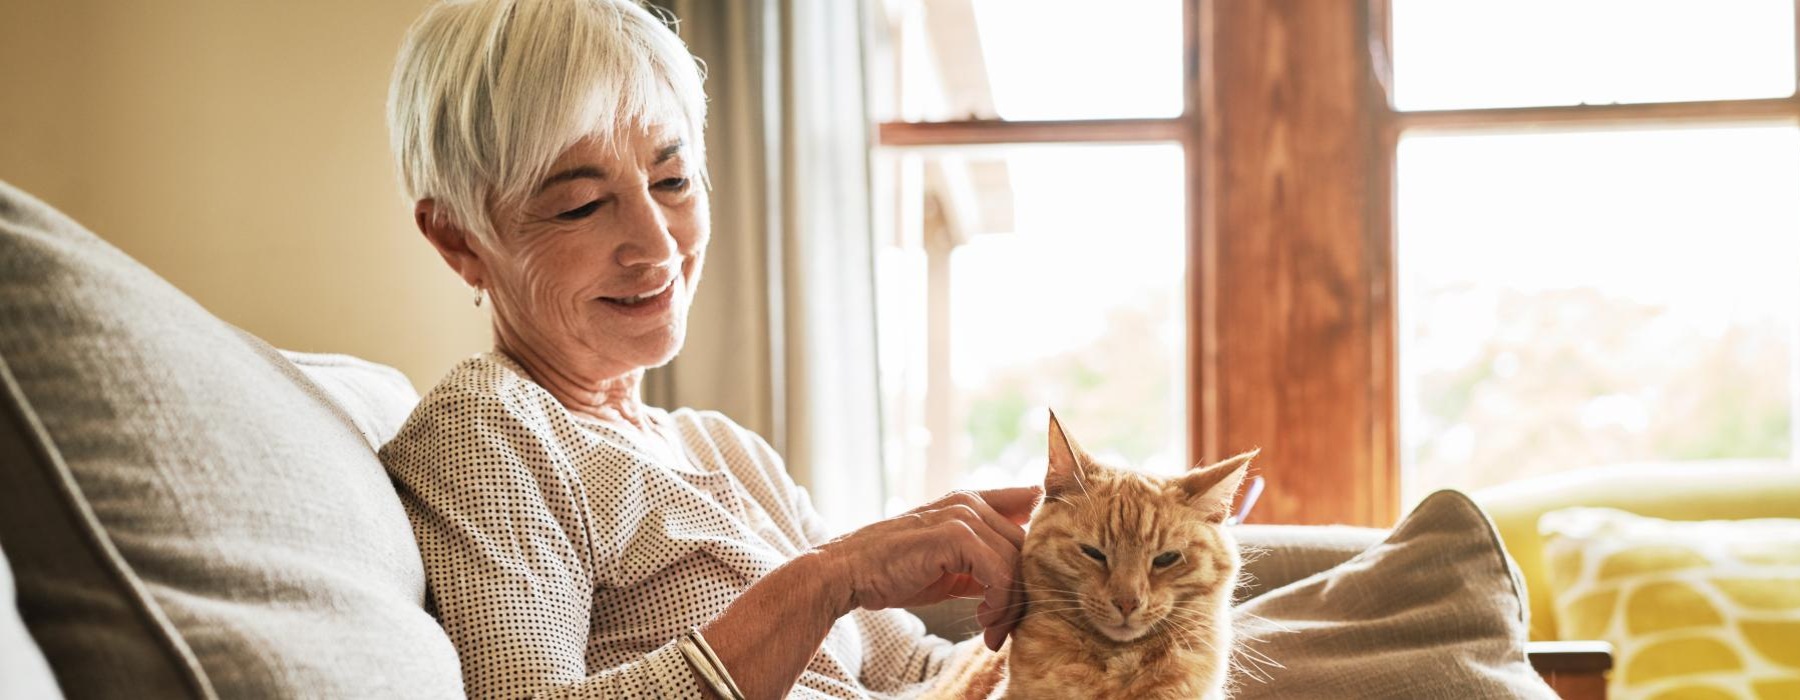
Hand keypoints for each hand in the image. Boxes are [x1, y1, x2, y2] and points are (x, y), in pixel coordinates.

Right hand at [814, 486, 1041, 650]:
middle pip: (1029, 545)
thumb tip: (1019, 585)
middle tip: (1005, 627)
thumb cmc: (895, 571)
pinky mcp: (955, 536)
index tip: (1043, 575)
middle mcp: (971, 503)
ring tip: (992, 630)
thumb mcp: (950, 565)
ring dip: (1010, 605)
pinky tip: (984, 621)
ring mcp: (963, 516)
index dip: (1045, 532)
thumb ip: (984, 564)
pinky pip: (1000, 573)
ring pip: (1017, 562)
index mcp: (971, 502)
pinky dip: (998, 604)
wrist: (849, 572)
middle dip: (1024, 591)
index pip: (1029, 502)